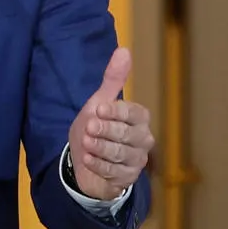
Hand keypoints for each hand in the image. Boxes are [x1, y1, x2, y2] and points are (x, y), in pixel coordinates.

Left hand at [67, 47, 153, 200]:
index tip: (98, 109)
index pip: (133, 113)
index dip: (116, 111)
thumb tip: (124, 50)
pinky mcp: (128, 179)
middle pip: (127, 134)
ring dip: (100, 148)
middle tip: (88, 127)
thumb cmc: (95, 128)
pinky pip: (115, 172)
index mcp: (139, 118)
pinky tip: (88, 159)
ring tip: (86, 143)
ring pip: (121, 154)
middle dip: (105, 131)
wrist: (83, 161)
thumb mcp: (99, 102)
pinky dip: (99, 165)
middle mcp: (143, 139)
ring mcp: (137, 160)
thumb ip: (112, 79)